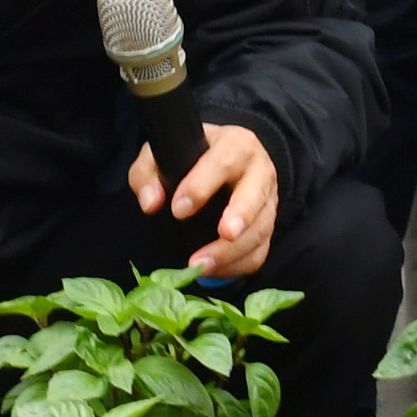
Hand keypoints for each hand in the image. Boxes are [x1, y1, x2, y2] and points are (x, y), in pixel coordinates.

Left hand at [129, 121, 278, 277]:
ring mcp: (268, 201)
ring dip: (232, 252)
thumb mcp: (165, 152)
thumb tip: (150, 203)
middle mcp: (259, 171)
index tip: (178, 210)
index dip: (202, 186)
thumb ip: (148, 173)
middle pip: (255, 195)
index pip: (223, 162)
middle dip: (241, 215)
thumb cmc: (192, 156)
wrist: (226, 160)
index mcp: (235, 145)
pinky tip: (212, 271)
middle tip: (223, 234)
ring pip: (260, 228)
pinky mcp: (267, 226)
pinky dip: (237, 266)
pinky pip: (260, 251)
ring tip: (201, 266)